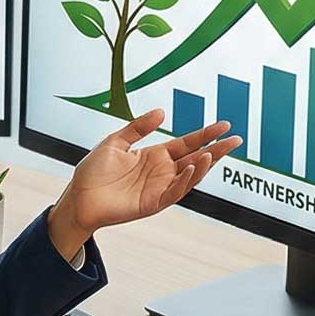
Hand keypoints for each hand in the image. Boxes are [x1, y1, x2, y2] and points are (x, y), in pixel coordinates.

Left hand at [46, 108, 240, 260]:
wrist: (78, 197)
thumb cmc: (93, 171)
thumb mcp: (115, 141)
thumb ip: (138, 128)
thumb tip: (162, 112)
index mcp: (155, 156)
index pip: (187, 143)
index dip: (205, 134)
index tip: (224, 124)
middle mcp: (162, 172)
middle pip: (196, 159)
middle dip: (217, 150)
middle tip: (236, 140)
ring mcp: (159, 188)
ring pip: (189, 177)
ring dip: (204, 166)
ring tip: (215, 152)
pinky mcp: (152, 204)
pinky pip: (174, 192)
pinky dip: (185, 181)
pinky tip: (193, 167)